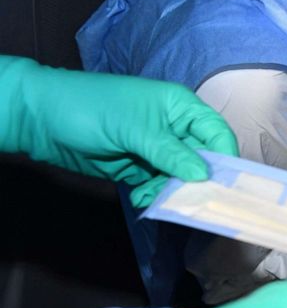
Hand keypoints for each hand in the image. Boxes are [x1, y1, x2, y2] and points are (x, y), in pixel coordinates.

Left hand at [0, 57, 237, 206]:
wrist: (41, 120)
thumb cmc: (91, 109)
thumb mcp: (134, 129)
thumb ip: (170, 154)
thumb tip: (204, 176)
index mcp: (181, 107)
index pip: (217, 133)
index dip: (224, 157)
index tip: (225, 185)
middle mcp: (175, 128)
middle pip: (203, 159)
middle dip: (198, 180)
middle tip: (189, 200)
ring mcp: (158, 149)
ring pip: (182, 177)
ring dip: (173, 191)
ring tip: (154, 196)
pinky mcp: (141, 167)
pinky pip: (161, 186)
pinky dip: (156, 195)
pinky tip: (142, 197)